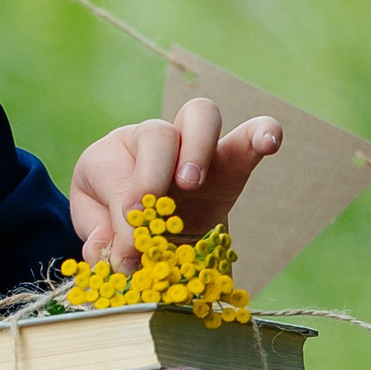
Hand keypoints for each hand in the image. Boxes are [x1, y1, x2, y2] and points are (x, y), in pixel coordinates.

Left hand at [68, 98, 283, 266]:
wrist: (149, 232)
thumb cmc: (114, 227)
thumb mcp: (100, 235)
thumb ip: (103, 241)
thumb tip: (111, 252)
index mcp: (107, 158)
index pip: (115, 174)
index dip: (121, 209)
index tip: (129, 246)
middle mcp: (147, 140)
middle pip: (154, 134)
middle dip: (153, 172)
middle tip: (155, 206)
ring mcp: (190, 145)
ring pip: (198, 117)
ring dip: (197, 149)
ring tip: (192, 184)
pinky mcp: (230, 159)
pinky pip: (248, 136)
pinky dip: (261, 135)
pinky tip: (270, 142)